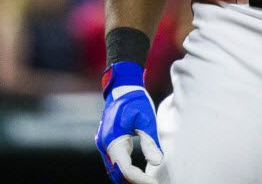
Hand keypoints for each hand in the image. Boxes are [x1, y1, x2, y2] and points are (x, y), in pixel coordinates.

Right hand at [95, 62, 163, 183]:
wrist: (122, 87)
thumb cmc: (135, 100)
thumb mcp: (146, 119)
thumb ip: (150, 141)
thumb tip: (157, 162)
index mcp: (112, 139)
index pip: (125, 169)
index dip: (140, 179)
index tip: (154, 182)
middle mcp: (104, 144)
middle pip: (117, 173)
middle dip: (134, 181)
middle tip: (152, 183)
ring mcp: (105, 144)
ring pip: (115, 170)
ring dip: (129, 178)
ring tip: (148, 181)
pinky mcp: (109, 143)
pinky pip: (115, 163)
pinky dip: (126, 171)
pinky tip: (140, 174)